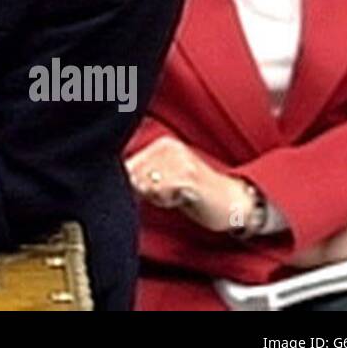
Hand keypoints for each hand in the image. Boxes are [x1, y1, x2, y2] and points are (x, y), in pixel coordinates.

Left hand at [125, 135, 252, 232]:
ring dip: (156, 197)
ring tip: (176, 196)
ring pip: (145, 184)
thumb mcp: (166, 179)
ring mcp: (179, 160)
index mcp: (161, 145)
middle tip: (169, 195)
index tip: (154, 191)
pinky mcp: (188, 175)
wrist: (233, 202)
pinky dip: (167, 201)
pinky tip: (183, 198)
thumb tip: (113, 177)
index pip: (126, 164)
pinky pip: (160, 191)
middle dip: (145, 192)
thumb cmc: (196, 194)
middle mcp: (169, 147)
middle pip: (133, 175)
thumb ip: (142, 175)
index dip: (134, 184)